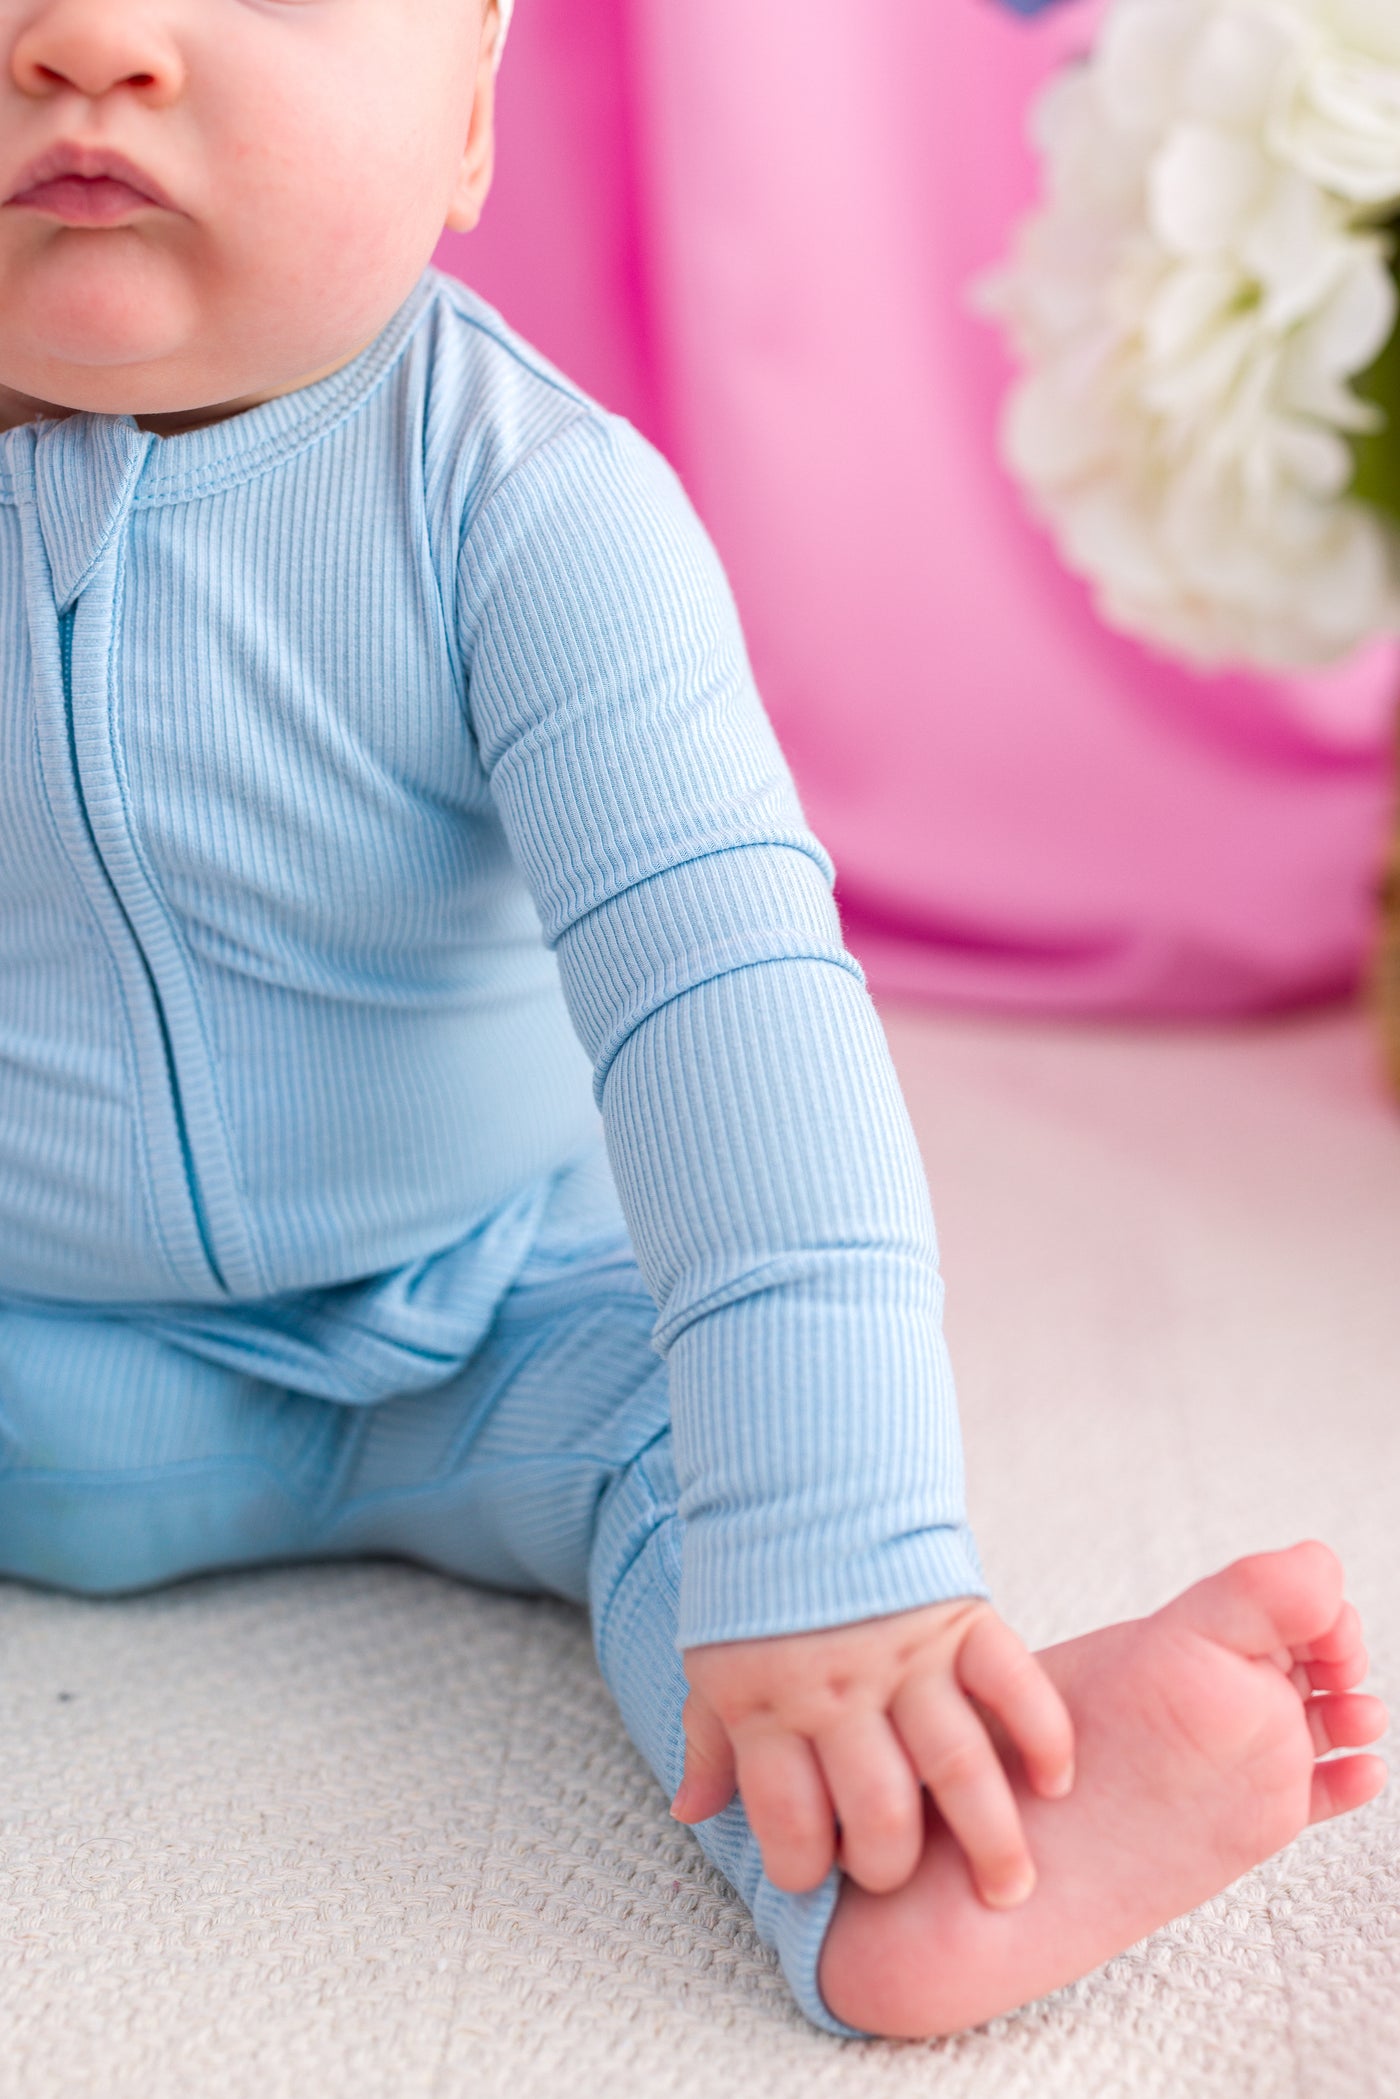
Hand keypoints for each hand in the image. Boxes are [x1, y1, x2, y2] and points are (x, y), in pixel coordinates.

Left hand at [673, 1599, 1074, 1904]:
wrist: (798, 1476)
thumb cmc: (751, 1585)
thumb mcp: (711, 1658)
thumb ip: (709, 1740)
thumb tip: (691, 1813)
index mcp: (768, 1704)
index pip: (790, 1821)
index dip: (804, 1867)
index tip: (819, 1871)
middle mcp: (839, 1689)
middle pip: (880, 1812)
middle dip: (894, 1866)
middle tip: (907, 1878)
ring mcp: (905, 1655)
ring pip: (956, 1766)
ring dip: (991, 1837)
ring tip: (1010, 1885)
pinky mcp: (958, 1617)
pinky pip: (1012, 1684)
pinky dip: (1042, 1735)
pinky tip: (1055, 1783)